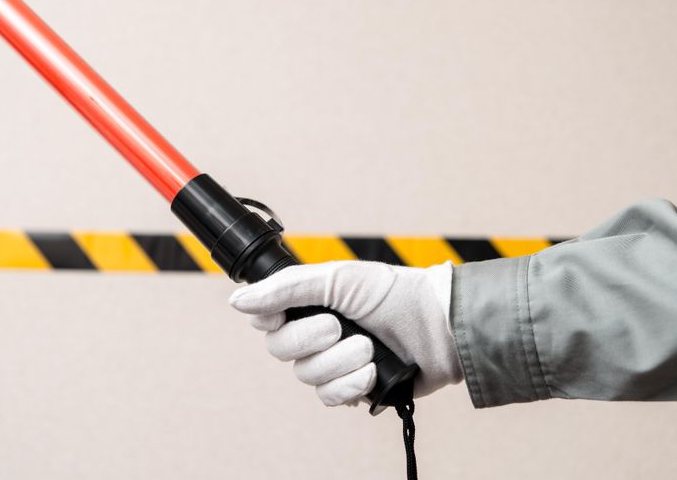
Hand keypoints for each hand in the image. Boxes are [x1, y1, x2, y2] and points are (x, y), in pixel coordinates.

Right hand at [229, 260, 462, 406]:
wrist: (439, 327)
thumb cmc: (392, 294)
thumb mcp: (336, 278)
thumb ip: (285, 288)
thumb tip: (237, 300)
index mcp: (309, 303)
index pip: (266, 319)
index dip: (270, 320)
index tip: (282, 316)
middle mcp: (316, 333)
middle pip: (281, 350)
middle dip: (312, 340)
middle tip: (340, 326)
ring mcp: (334, 362)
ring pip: (307, 376)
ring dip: (340, 362)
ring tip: (369, 348)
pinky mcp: (352, 387)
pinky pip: (330, 398)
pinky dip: (350, 384)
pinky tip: (371, 372)